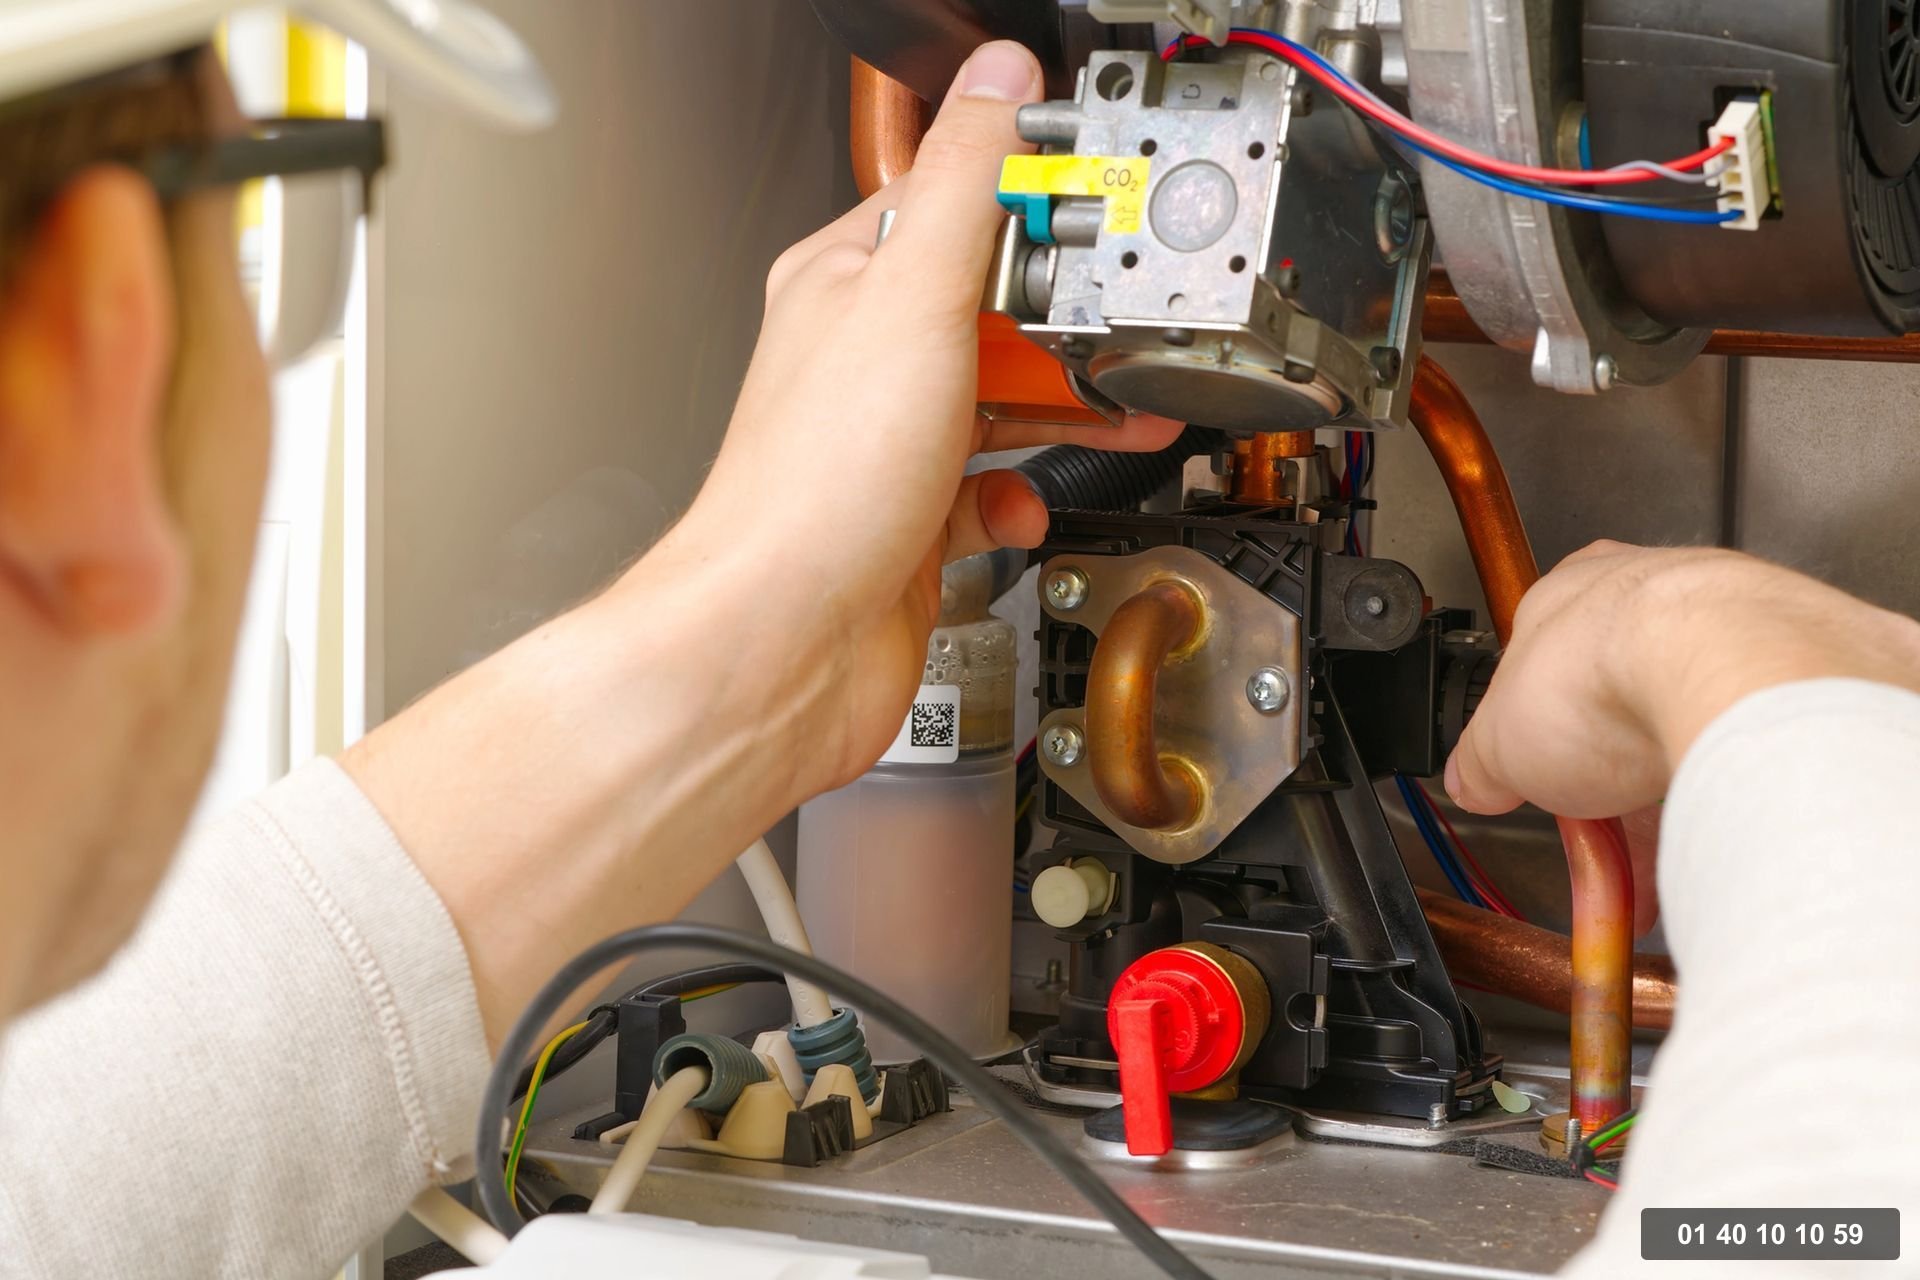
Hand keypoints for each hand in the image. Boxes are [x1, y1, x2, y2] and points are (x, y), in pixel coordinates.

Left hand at [658, 40, 1181, 793]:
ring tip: (1127, 410)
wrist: (784, 647)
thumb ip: (967, 186)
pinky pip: (985, 494)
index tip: (1104, 219)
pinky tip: (1025, 501)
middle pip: (990, 312)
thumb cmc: (815, 487)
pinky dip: (1018, 497)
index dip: (1034, 209)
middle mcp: (861, 363)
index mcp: (847, 287)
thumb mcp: (914, 304)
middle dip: (1068, 324)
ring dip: (1065, 409)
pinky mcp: (909, 525)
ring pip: (997, 404)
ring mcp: (886, 448)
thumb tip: (1000, 81)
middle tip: (1129, 326)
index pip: (953, 208)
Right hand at [1445, 540, 1919, 821]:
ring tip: (1652, 863)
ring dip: (1665, 801)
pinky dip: (1720, 798)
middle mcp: (1651, 597)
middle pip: (1617, 702)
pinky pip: (1741, 747)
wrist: (1718, 678)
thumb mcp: (1496, 743)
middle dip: (1605, 781)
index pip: (1539, 667)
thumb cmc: (1605, 675)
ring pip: (1684, 728)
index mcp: (1568, 594)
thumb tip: (1471, 781)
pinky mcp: (1784, 674)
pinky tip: (1702, 839)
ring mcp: (1724, 629)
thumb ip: (1479, 763)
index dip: (1533, 736)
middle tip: (1596, 835)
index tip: (1534, 783)